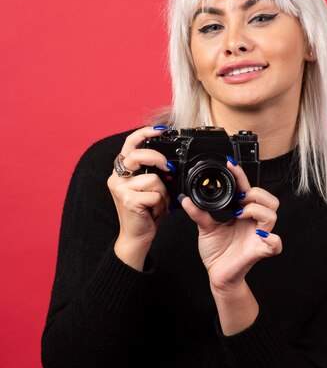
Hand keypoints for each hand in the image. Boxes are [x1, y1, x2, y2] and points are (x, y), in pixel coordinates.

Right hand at [107, 126, 172, 268]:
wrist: (136, 237)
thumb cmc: (144, 213)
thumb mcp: (146, 188)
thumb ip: (151, 172)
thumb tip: (169, 162)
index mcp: (121, 171)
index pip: (129, 144)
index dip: (144, 133)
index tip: (160, 130)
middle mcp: (116, 177)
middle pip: (138, 155)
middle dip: (158, 159)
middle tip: (168, 168)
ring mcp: (120, 189)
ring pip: (153, 179)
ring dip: (162, 193)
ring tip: (158, 204)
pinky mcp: (129, 200)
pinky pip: (156, 195)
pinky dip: (161, 204)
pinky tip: (154, 211)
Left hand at [179, 158, 281, 289]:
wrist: (218, 276)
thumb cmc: (217, 253)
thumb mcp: (205, 228)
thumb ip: (199, 213)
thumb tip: (186, 199)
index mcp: (244, 215)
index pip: (248, 190)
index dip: (241, 176)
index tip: (230, 164)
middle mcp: (254, 224)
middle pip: (270, 200)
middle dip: (254, 194)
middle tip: (238, 199)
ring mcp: (259, 237)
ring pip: (273, 215)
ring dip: (256, 210)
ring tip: (239, 214)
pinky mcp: (260, 251)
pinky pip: (276, 244)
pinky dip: (271, 238)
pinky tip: (258, 235)